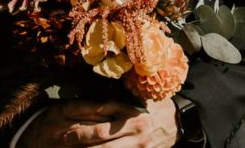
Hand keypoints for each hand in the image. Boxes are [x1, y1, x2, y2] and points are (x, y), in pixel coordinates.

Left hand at [24, 98, 178, 146]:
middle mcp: (134, 133)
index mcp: (131, 116)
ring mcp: (139, 147)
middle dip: (81, 144)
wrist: (180, 120)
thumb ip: (117, 104)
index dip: (81, 131)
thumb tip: (93, 106)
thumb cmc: (155, 105)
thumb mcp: (137, 101)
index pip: (101, 127)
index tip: (65, 131)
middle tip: (64, 142)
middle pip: (102, 144)